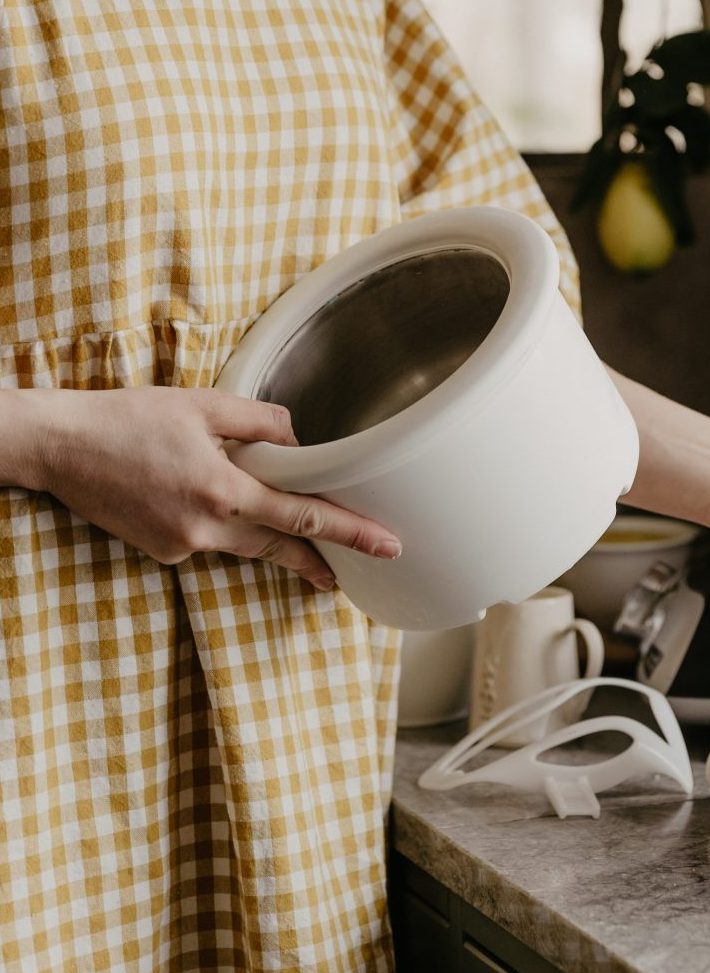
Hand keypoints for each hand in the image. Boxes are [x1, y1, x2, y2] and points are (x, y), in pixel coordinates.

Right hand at [2, 386, 400, 589]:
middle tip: (362, 568)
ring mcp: (183, 544)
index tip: (386, 547)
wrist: (60, 446)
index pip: (303, 517)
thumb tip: (298, 440)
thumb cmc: (127, 418)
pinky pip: (211, 541)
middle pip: (281, 546)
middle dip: (322, 558)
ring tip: (316, 562)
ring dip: (280, 548)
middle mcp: (206, 526)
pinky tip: (212, 505)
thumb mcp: (202, 404)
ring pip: (247, 546)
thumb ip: (260, 422)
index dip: (349, 534)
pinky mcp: (164, 551)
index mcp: (223, 489)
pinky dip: (225, 526)